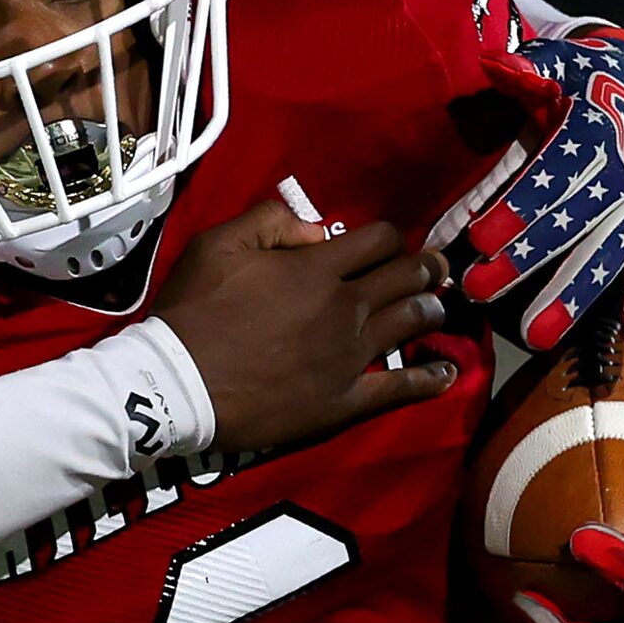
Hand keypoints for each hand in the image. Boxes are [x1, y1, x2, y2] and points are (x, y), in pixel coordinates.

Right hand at [153, 200, 454, 452]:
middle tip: (436, 267)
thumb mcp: (216, 245)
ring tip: (438, 306)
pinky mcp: (344, 400)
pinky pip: (400, 388)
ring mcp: (349, 357)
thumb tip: (315, 227)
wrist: (176, 385)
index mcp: (316, 268)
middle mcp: (345, 308)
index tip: (391, 243)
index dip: (390, 236)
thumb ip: (269, 222)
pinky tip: (447, 373)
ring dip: (431, 308)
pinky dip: (430, 378)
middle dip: (426, 267)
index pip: (377, 240)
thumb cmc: (191, 313)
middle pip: (405, 277)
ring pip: (411, 322)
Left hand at [460, 30, 623, 349]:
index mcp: (593, 132)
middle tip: (481, 289)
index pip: (552, 174)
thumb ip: (524, 74)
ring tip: (536, 336)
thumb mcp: (558, 66)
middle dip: (527, 259)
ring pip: (609, 256)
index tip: (480, 238)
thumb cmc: (585, 83)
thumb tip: (494, 65)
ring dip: (573, 297)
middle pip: (573, 223)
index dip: (518, 206)